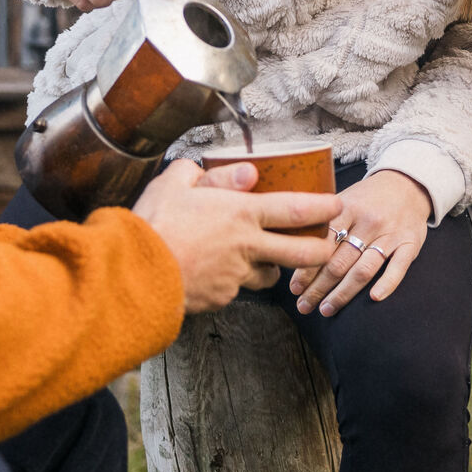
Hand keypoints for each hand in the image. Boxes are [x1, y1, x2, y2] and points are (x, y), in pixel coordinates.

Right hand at [132, 160, 342, 313]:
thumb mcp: (178, 182)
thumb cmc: (153, 224)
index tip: (337, 206)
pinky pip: (236, 290)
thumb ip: (214, 176)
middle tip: (327, 247)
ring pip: (270, 277)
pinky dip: (234, 283)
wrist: (133, 275)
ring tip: (264, 260)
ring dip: (273, 269)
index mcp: (241, 214)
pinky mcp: (221, 299)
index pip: (296, 210)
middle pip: (302, 254)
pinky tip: (217, 274)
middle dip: (322, 251)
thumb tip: (245, 172)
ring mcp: (236, 277)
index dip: (322, 208)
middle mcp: (247, 247)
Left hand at [289, 170, 431, 316]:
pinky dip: (387, 283)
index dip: (306, 268)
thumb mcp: (344, 199)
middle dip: (319, 288)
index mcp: (347, 208)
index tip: (294, 288)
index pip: (322, 243)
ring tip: (326, 309)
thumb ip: (324, 221)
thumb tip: (293, 246)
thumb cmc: (368, 197)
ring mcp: (390, 234)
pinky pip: (398, 267)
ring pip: (363, 269)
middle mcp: (369, 221)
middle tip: (304, 305)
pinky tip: (373, 298)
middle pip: (339, 262)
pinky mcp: (410, 243)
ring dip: (343, 293)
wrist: (408, 183)